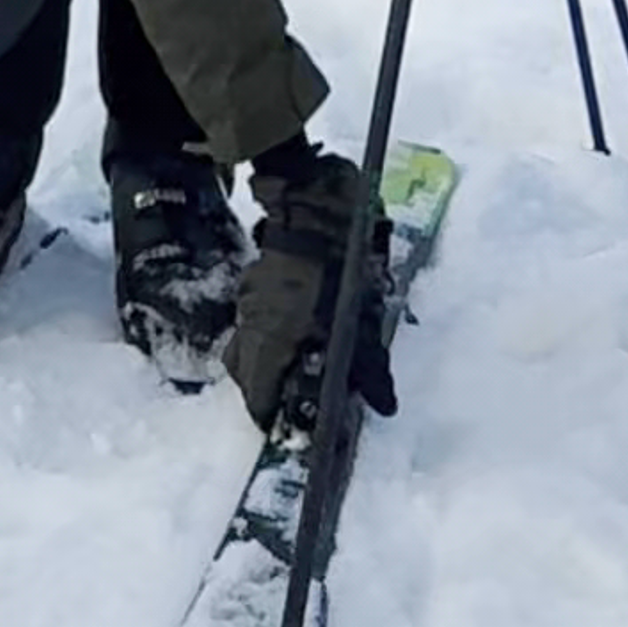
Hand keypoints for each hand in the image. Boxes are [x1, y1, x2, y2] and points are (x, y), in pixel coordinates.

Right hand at [230, 146, 393, 438]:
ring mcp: (249, 295)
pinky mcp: (256, 275)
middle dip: (262, 386)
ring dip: (266, 354)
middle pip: (242, 369)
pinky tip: (298, 321)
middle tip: (290, 394)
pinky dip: (272, 325)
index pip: (255, 395)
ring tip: (298, 358)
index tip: (283, 424)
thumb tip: (385, 407)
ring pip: (247, 338)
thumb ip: (370, 370)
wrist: (316, 202)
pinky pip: (256, 312)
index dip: (268, 414)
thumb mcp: (361, 321)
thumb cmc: (338, 269)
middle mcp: (251, 322)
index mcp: (271, 341)